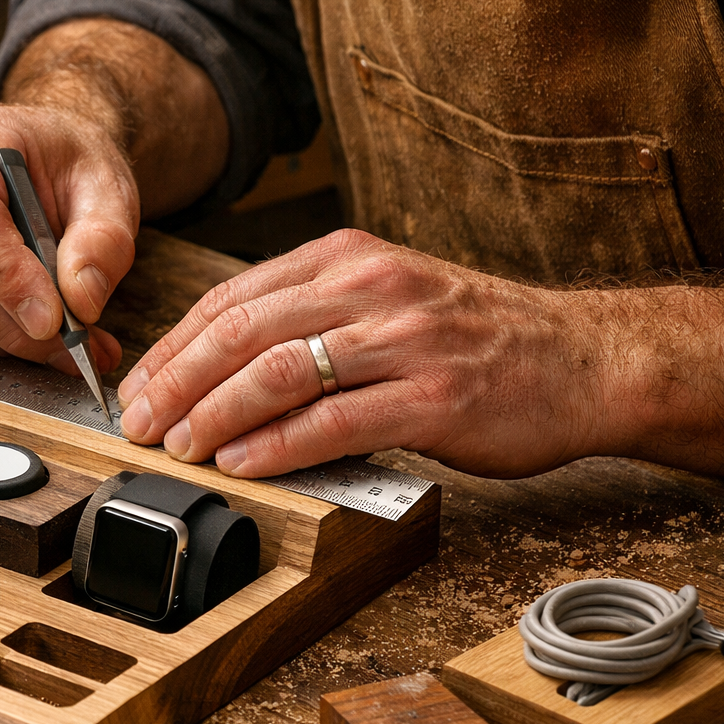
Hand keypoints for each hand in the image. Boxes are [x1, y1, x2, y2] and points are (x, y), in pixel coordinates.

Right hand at [0, 104, 132, 376]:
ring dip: (5, 340)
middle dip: (14, 325)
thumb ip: (103, 241)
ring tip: (65, 347)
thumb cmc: (70, 163)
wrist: (46, 157)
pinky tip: (33, 336)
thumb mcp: (108, 187)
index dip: (7, 276)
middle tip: (74, 348)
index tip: (53, 319)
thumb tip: (81, 300)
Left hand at [116, 229, 605, 478]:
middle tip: (140, 424)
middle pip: (241, 330)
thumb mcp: (385, 300)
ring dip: (214, 415)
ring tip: (179, 447)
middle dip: (177, 382)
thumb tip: (218, 369)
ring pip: (278, 371)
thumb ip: (309, 319)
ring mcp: (403, 339)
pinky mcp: (433, 397)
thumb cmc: (474, 338)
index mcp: (347, 257)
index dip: (173, 347)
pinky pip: (334, 421)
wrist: (585, 359)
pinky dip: (277, 446)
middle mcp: (370, 287)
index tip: (138, 388)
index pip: (232, 297)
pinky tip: (242, 465)